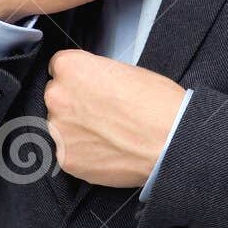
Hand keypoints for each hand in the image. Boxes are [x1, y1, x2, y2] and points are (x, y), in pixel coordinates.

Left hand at [43, 49, 185, 187]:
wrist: (171, 141)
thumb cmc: (157, 104)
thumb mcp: (124, 70)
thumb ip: (96, 75)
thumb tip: (90, 86)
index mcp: (70, 68)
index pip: (58, 68)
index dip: (77, 78)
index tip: (88, 87)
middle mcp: (57, 97)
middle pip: (57, 98)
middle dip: (75, 104)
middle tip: (102, 113)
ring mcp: (59, 130)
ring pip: (61, 127)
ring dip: (77, 130)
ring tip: (108, 134)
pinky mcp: (66, 159)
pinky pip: (69, 152)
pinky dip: (84, 153)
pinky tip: (106, 150)